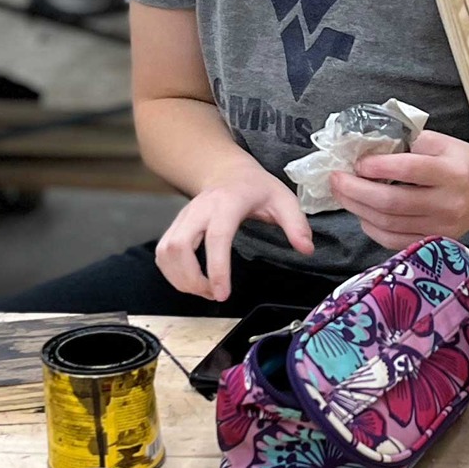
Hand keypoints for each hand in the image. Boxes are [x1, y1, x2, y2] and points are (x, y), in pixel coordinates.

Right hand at [155, 163, 312, 301]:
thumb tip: (306, 249)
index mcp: (226, 203)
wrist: (227, 172)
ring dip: (180, 279)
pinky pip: (163, 255)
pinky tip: (192, 282)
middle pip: (179, 247)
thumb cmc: (256, 188)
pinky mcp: (174, 228)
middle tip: (214, 295)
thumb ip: (296, 224)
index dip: (216, 268)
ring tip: (205, 291)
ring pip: (166, 253)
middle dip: (191, 279)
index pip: (216, 237)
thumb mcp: (283, 199)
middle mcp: (198, 210)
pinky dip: (172, 274)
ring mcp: (182, 218)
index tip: (222, 293)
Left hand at [328, 131, 468, 250]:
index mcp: (451, 171)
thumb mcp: (444, 143)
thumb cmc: (464, 164)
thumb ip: (410, 142)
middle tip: (336, 179)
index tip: (357, 162)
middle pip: (393, 202)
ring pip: (390, 223)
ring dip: (359, 209)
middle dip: (357, 191)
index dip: (378, 167)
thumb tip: (370, 144)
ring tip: (342, 194)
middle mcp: (447, 202)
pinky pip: (396, 241)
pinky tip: (362, 215)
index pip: (409, 170)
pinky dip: (373, 229)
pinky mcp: (435, 241)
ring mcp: (441, 226)